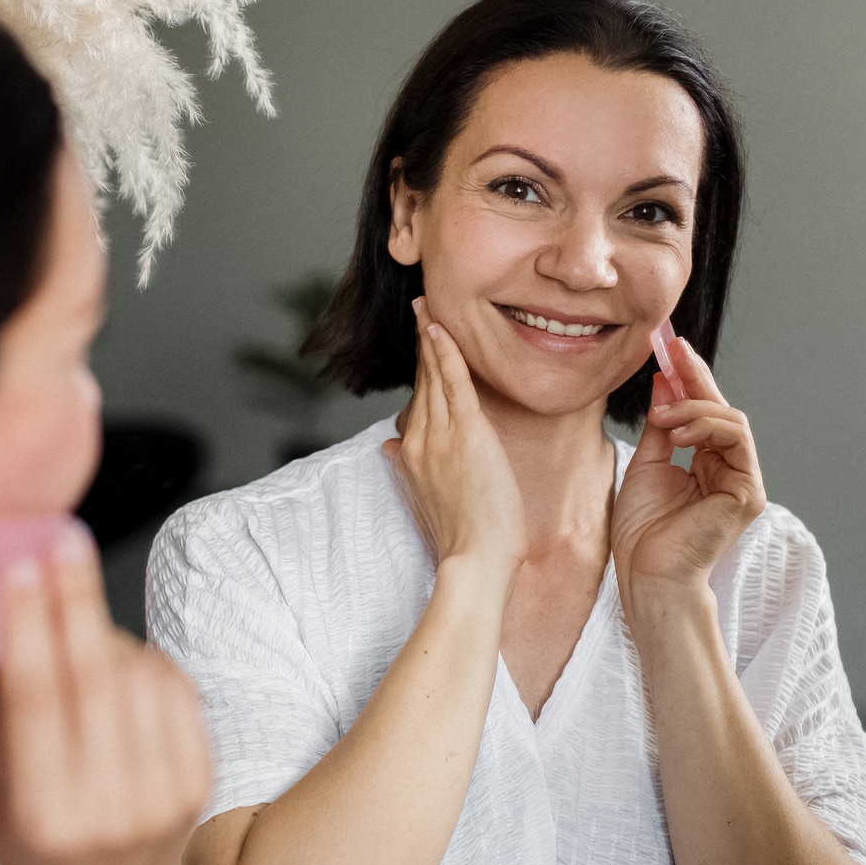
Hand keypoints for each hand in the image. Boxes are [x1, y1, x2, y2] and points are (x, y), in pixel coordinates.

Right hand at [0, 527, 211, 864]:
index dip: (31, 626)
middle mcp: (106, 807)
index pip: (37, 700)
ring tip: (77, 625)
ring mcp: (161, 795)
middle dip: (76, 598)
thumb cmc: (35, 848)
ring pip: (137, 676)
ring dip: (107, 632)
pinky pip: (175, 690)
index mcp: (41, 814)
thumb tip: (1, 614)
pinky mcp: (198, 781)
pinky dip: (146, 661)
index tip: (21, 567)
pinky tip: (120, 664)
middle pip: (94, 677)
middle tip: (63, 540)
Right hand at [381, 297, 526, 573]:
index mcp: (413, 454)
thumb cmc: (462, 537)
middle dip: (420, 340)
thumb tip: (390, 447)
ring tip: (427, 305)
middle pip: (421, 380)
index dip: (419, 365)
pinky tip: (441, 328)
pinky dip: (445, 352)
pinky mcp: (466, 435)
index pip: (418, 399)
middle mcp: (420, 440)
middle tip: (420, 304)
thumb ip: (408, 468)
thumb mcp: (426, 499)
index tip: (420, 337)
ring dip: (430, 336)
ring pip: (433, 375)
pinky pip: (452, 383)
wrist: (475, 560)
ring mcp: (441, 436)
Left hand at [613, 335, 765, 620]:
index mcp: (705, 463)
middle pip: (720, 409)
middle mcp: (728, 468)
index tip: (669, 348)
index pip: (702, 412)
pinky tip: (678, 434)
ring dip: (694, 408)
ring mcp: (742, 480)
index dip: (689, 378)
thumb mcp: (646, 463)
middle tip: (673, 349)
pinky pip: (737, 440)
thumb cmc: (644, 532)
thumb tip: (665, 379)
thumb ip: (660, 424)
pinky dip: (707, 428)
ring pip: (732, 420)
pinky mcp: (749, 491)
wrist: (648, 574)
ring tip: (663, 417)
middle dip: (696, 376)